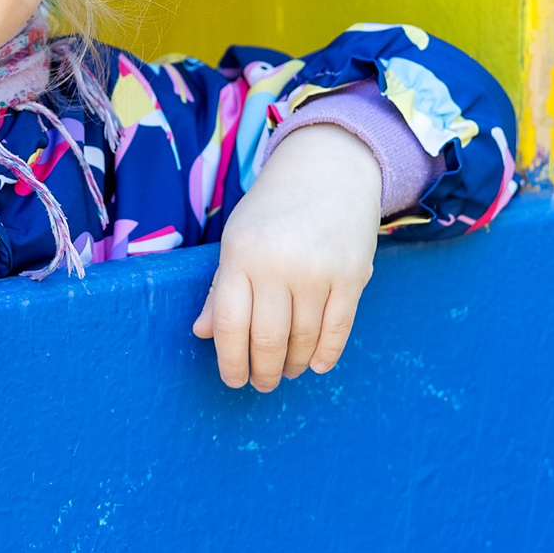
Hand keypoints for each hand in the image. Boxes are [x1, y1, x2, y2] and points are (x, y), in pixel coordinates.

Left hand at [193, 125, 382, 391]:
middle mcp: (277, 264)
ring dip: (294, 364)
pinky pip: (338, 328)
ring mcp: (317, 271)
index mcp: (240, 255)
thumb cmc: (274, 210)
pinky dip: (327, 353)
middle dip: (262, 371)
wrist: (328, 169)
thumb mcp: (237, 240)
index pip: (229, 323)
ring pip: (303, 338)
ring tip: (288, 371)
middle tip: (262, 383)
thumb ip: (220, 287)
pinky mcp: (352, 274)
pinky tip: (318, 365)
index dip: (230, 360)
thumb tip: (201, 333)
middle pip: (266, 338)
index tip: (233, 379)